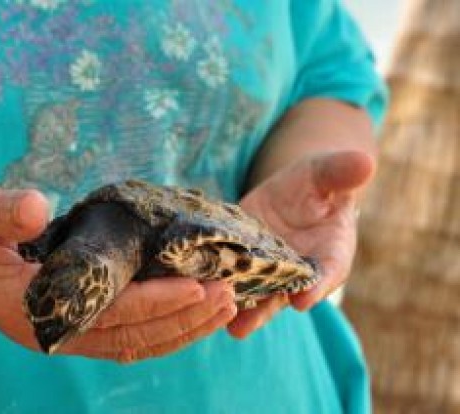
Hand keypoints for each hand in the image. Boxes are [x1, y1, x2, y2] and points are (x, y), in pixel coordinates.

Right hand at [0, 179, 236, 359]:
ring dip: (182, 329)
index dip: (152, 302)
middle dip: (182, 319)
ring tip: (226, 305)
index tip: (196, 285)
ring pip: (135, 344)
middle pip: (130, 338)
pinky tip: (194, 309)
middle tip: (229, 295)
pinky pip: (128, 334)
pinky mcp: (77, 322)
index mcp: (30, 310)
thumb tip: (35, 207)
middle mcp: (53, 331)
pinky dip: (164, 326)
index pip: (105, 313)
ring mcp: (66, 332)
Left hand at [227, 150, 374, 338]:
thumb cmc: (317, 183)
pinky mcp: (242, 259)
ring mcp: (268, 268)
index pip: (327, 272)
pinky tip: (200, 295)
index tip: (303, 300)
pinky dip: (219, 286)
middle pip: (283, 294)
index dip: (317, 287)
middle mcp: (299, 269)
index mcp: (331, 253)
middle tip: (243, 328)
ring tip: (221, 325)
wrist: (293, 190)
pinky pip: (232, 275)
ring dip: (238, 309)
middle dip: (264, 310)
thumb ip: (342, 172)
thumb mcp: (328, 173)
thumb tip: (365, 162)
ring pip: (255, 292)